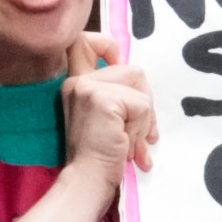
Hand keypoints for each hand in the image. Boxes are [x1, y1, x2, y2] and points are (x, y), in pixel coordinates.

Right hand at [60, 32, 159, 192]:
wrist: (88, 180)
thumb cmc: (100, 157)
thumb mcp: (109, 119)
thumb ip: (118, 97)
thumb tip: (145, 90)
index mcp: (75, 83)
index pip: (85, 40)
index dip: (109, 46)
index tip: (120, 67)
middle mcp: (77, 80)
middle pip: (132, 69)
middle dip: (146, 101)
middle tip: (144, 134)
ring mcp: (88, 87)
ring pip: (140, 86)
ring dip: (145, 120)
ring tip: (132, 144)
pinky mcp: (103, 99)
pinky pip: (142, 105)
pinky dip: (143, 128)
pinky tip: (129, 146)